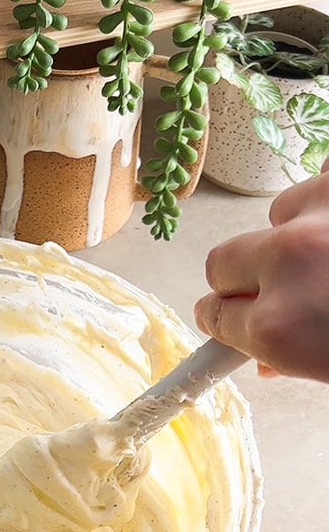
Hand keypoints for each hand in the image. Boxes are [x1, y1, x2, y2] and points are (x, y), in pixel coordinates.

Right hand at [196, 173, 328, 380]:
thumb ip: (291, 355)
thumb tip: (267, 356)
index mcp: (282, 328)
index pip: (213, 316)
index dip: (228, 320)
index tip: (233, 318)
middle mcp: (289, 262)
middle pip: (223, 261)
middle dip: (248, 275)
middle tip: (293, 288)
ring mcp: (322, 211)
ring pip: (279, 212)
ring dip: (299, 230)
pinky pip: (322, 175)